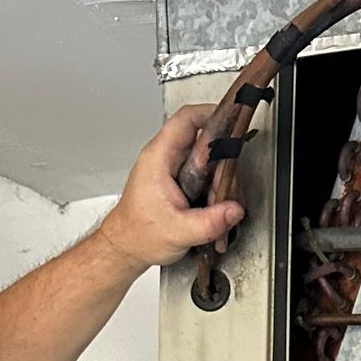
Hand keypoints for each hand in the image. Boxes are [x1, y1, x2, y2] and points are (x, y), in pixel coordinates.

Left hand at [96, 106, 245, 274]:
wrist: (126, 246)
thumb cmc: (139, 234)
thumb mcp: (179, 231)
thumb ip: (210, 221)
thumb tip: (235, 209)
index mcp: (160, 158)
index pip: (187, 119)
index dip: (212, 114)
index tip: (233, 122)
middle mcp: (166, 157)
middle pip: (205, 142)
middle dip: (223, 166)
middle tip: (225, 190)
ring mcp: (173, 167)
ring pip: (209, 161)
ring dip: (220, 183)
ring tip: (215, 207)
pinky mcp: (179, 180)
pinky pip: (205, 175)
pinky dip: (215, 191)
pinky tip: (212, 210)